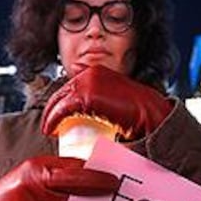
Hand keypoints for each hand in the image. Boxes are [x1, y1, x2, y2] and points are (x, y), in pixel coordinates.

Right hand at [0, 155, 119, 200]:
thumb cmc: (19, 185)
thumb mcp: (38, 167)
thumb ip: (63, 168)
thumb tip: (92, 170)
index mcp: (39, 170)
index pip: (72, 173)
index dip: (95, 178)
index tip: (114, 182)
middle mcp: (37, 189)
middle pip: (74, 193)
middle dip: (96, 193)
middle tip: (115, 194)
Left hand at [41, 65, 172, 139]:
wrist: (152, 116)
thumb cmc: (137, 109)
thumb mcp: (116, 96)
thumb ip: (100, 93)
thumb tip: (82, 86)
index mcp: (97, 71)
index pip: (71, 85)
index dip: (60, 101)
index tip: (55, 115)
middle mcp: (91, 72)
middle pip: (62, 91)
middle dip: (52, 108)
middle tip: (49, 124)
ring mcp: (88, 82)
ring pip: (60, 99)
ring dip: (50, 115)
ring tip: (49, 129)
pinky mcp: (86, 95)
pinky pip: (62, 108)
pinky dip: (53, 119)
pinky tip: (51, 129)